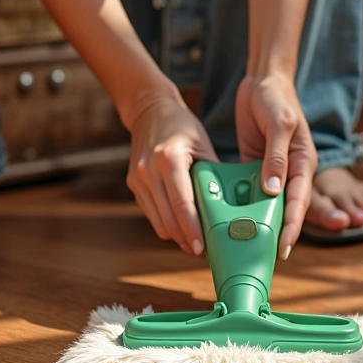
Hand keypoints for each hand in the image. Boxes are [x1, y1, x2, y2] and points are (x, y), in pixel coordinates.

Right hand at [126, 92, 218, 254]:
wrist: (150, 112)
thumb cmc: (182, 127)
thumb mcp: (203, 146)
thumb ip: (211, 175)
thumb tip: (228, 207)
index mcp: (169, 159)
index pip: (182, 203)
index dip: (192, 229)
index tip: (202, 247)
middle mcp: (148, 171)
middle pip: (168, 218)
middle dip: (185, 239)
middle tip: (203, 250)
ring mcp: (137, 178)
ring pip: (157, 221)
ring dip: (176, 235)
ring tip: (195, 242)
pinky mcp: (133, 184)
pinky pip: (151, 213)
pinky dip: (166, 223)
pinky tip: (181, 226)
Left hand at [235, 73, 316, 259]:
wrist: (263, 80)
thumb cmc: (277, 98)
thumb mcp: (280, 123)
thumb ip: (276, 156)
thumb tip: (273, 189)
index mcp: (303, 161)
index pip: (299, 199)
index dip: (293, 224)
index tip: (285, 246)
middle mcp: (290, 170)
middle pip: (286, 207)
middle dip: (278, 231)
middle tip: (266, 256)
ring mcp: (273, 169)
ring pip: (268, 203)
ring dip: (260, 222)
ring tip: (248, 245)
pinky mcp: (256, 166)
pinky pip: (251, 189)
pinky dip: (244, 204)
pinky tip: (232, 218)